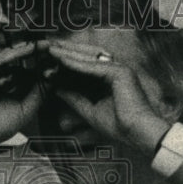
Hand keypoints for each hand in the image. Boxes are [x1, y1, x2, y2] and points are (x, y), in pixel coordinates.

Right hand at [0, 42, 47, 165]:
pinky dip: (16, 53)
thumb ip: (39, 93)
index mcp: (14, 87)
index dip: (45, 66)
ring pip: (14, 57)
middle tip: (56, 47)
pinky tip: (30, 49)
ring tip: (46, 45)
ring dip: (30, 50)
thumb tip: (53, 76)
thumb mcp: (27, 108)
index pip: (31, 72)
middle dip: (40, 55)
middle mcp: (3, 78)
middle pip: (24, 62)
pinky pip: (1, 59)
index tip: (62, 61)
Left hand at [45, 40, 171, 155]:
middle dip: (66, 53)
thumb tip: (56, 89)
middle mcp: (116, 70)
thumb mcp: (89, 111)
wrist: (137, 134)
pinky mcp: (120, 71)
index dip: (66, 64)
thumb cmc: (119, 127)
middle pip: (86, 59)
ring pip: (88, 59)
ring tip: (50, 50)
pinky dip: (76, 63)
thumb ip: (74, 98)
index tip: (47, 65)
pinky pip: (93, 66)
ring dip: (68, 55)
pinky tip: (61, 60)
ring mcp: (119, 69)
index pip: (85, 67)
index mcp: (111, 79)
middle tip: (46, 49)